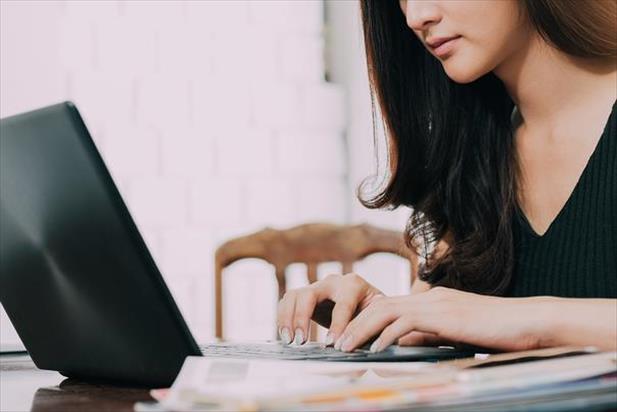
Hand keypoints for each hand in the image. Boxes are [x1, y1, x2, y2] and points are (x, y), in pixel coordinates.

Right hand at [277, 273, 383, 344]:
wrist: (368, 305)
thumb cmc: (374, 314)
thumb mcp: (377, 320)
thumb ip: (369, 333)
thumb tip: (356, 353)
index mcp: (354, 285)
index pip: (342, 305)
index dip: (337, 325)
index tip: (331, 344)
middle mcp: (333, 281)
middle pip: (309, 294)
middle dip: (302, 318)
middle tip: (301, 341)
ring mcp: (317, 286)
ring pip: (294, 296)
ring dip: (288, 318)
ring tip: (289, 341)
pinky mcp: (305, 295)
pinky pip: (287, 301)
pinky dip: (283, 318)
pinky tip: (286, 336)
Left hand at [336, 287, 544, 352]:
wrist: (528, 323)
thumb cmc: (496, 332)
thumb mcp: (454, 334)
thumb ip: (428, 335)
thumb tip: (403, 345)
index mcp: (430, 300)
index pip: (388, 306)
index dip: (364, 321)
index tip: (348, 337)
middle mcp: (428, 297)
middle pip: (379, 305)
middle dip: (354, 324)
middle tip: (336, 343)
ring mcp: (436, 303)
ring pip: (385, 310)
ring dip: (362, 330)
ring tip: (345, 347)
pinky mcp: (444, 315)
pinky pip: (406, 322)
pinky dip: (386, 336)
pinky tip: (376, 350)